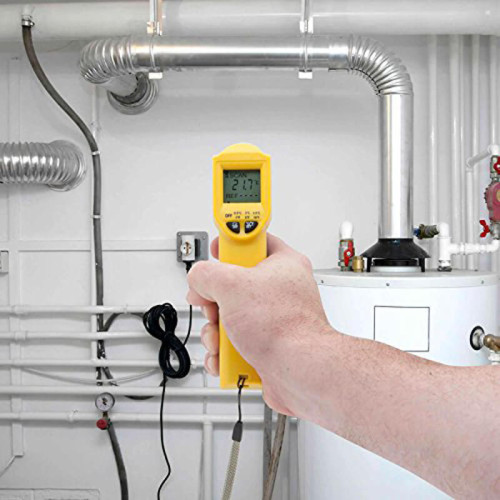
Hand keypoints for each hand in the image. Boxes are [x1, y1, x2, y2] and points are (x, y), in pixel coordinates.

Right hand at [187, 234, 331, 415]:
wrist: (301, 372)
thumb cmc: (285, 329)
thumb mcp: (232, 286)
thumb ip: (206, 273)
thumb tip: (199, 279)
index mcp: (282, 263)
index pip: (253, 240)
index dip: (231, 242)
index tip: (216, 248)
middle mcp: (280, 289)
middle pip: (233, 283)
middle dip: (215, 300)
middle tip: (215, 305)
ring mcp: (273, 318)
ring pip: (230, 315)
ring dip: (216, 330)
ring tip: (223, 337)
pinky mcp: (267, 343)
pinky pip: (235, 340)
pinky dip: (225, 350)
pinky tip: (226, 355)